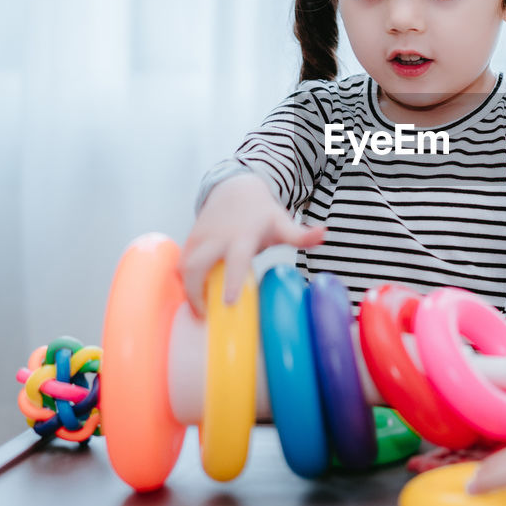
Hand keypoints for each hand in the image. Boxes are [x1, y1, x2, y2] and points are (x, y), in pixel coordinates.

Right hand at [180, 174, 325, 314]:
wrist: (235, 188)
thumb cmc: (262, 212)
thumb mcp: (282, 222)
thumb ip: (301, 234)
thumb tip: (324, 234)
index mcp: (242, 237)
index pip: (235, 260)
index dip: (231, 280)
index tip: (228, 302)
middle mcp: (216, 238)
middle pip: (197, 267)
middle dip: (196, 292)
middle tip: (205, 316)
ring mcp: (199, 239)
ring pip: (184, 267)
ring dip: (188, 290)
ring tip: (200, 312)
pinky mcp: (189, 241)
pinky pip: (180, 264)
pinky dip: (183, 282)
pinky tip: (194, 298)